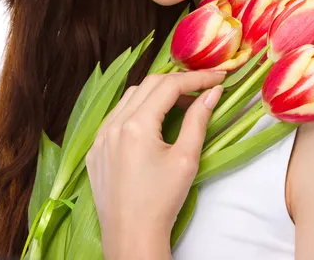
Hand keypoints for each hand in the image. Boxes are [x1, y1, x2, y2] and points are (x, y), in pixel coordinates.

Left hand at [86, 69, 226, 259]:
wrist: (131, 237)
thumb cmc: (162, 201)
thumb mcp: (186, 159)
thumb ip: (198, 120)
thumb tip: (212, 92)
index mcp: (136, 125)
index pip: (169, 86)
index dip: (196, 78)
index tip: (217, 77)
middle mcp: (114, 124)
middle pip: (149, 85)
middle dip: (177, 82)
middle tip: (202, 88)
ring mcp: (100, 137)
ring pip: (130, 98)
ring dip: (156, 94)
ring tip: (180, 103)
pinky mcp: (96, 150)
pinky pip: (116, 116)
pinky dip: (137, 110)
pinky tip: (152, 122)